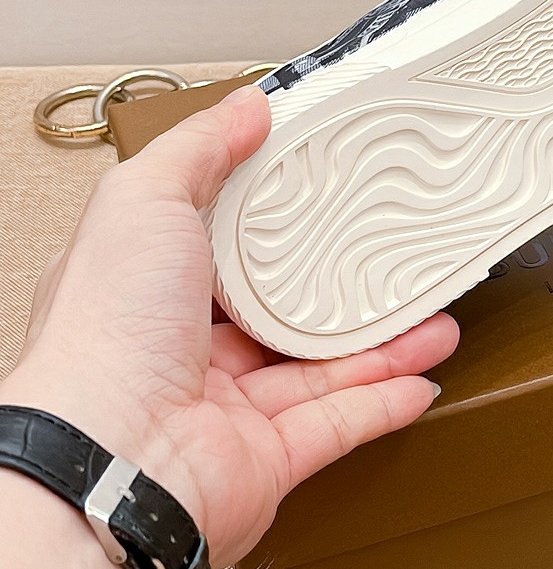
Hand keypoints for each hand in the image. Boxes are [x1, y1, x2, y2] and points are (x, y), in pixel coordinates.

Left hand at [1, 84, 457, 566]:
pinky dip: (384, 404)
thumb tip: (245, 106)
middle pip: (283, 315)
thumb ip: (199, 148)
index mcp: (151, 290)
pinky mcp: (266, 462)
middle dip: (344, 292)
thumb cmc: (104, 335)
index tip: (329, 197)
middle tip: (393, 262)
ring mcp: (228, 411)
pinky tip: (421, 380)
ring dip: (384, 346)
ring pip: (323, 371)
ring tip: (433, 319)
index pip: (224, 248)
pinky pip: (339, 427)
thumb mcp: (143, 200)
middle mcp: (185, 353)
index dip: (275, 224)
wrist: (108, 459)